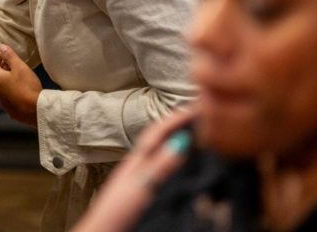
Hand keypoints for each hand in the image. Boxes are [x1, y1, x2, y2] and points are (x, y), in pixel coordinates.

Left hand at [0, 44, 40, 125]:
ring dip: (5, 79)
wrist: (35, 110)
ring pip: (0, 87)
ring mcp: (2, 102)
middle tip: (10, 61)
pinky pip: (7, 97)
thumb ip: (10, 56)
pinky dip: (10, 90)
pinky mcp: (9, 110)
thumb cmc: (27, 86)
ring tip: (15, 74)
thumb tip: (1, 47)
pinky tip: (19, 89)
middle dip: (1, 67)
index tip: (3, 51)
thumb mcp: (20, 67)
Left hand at [73, 108, 195, 231]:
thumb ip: (160, 165)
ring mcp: (137, 176)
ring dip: (175, 140)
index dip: (177, 118)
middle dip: (177, 125)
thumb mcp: (142, 186)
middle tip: (199, 116)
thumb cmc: (117, 211)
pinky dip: (172, 160)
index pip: (158, 131)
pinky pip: (160, 166)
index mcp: (137, 159)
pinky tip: (178, 165)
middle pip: (159, 138)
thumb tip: (182, 141)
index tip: (197, 106)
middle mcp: (137, 164)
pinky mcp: (140, 190)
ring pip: (159, 151)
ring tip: (193, 135)